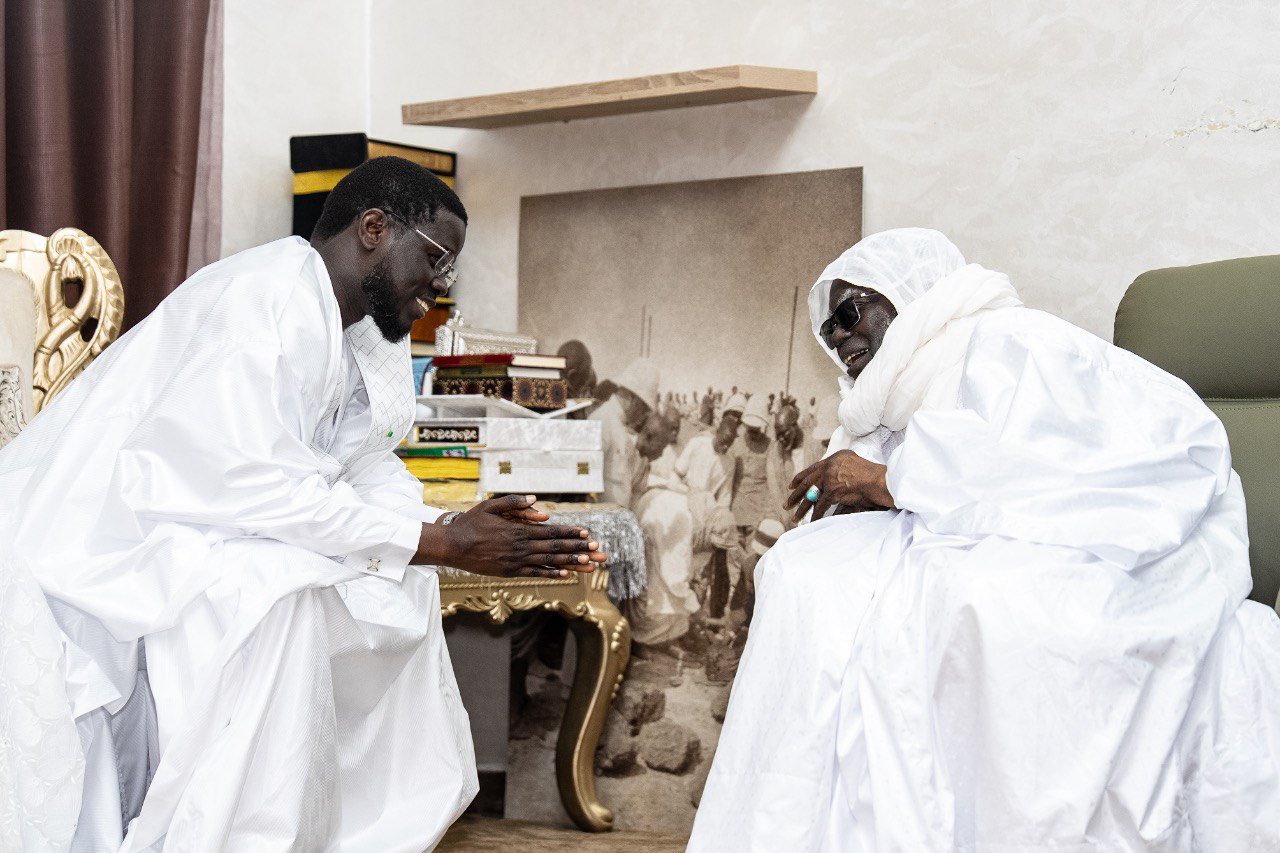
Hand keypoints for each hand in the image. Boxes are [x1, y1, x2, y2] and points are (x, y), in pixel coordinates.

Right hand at [423, 494, 607, 578]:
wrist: (452, 546)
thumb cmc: (471, 523)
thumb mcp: (491, 506)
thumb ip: (514, 503)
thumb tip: (538, 501)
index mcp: (518, 530)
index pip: (551, 532)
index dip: (570, 534)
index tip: (587, 534)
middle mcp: (521, 547)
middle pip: (555, 548)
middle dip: (579, 549)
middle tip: (598, 551)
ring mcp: (516, 561)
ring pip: (549, 563)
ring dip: (571, 564)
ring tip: (590, 565)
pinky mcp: (510, 572)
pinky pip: (534, 574)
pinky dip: (551, 574)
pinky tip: (565, 575)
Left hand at [785, 450, 894, 523]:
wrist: (881, 480)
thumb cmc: (873, 476)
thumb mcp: (855, 464)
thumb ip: (840, 470)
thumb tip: (828, 481)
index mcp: (835, 458)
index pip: (813, 469)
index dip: (801, 478)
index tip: (792, 485)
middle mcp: (829, 466)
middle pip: (807, 482)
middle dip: (796, 495)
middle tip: (787, 504)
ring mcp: (830, 478)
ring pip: (811, 496)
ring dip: (802, 508)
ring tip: (794, 517)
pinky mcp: (832, 491)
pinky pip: (821, 506)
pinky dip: (816, 516)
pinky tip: (812, 522)